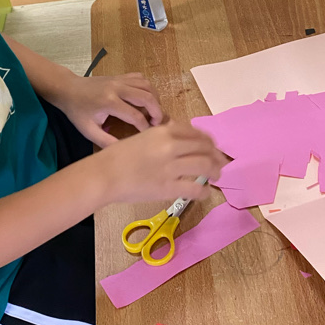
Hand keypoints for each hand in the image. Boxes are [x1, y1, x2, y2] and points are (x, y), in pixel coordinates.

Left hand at [51, 72, 162, 146]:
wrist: (68, 89)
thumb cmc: (77, 112)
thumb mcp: (88, 131)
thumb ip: (106, 142)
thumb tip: (124, 152)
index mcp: (109, 102)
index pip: (136, 116)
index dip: (145, 128)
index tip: (147, 137)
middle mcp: (117, 88)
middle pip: (147, 97)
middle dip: (157, 112)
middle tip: (158, 125)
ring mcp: (119, 80)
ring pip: (147, 85)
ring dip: (155, 99)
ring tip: (153, 112)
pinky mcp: (120, 76)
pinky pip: (140, 78)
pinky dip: (147, 88)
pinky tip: (145, 99)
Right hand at [93, 119, 225, 205]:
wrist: (105, 175)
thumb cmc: (118, 156)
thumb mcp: (142, 137)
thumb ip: (162, 137)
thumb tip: (182, 141)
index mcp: (163, 131)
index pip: (195, 132)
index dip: (208, 140)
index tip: (212, 147)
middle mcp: (171, 146)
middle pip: (204, 147)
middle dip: (216, 155)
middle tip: (219, 162)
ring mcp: (171, 167)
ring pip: (205, 166)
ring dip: (215, 171)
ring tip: (216, 176)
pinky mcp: (169, 188)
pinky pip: (195, 189)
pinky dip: (204, 192)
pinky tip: (204, 193)